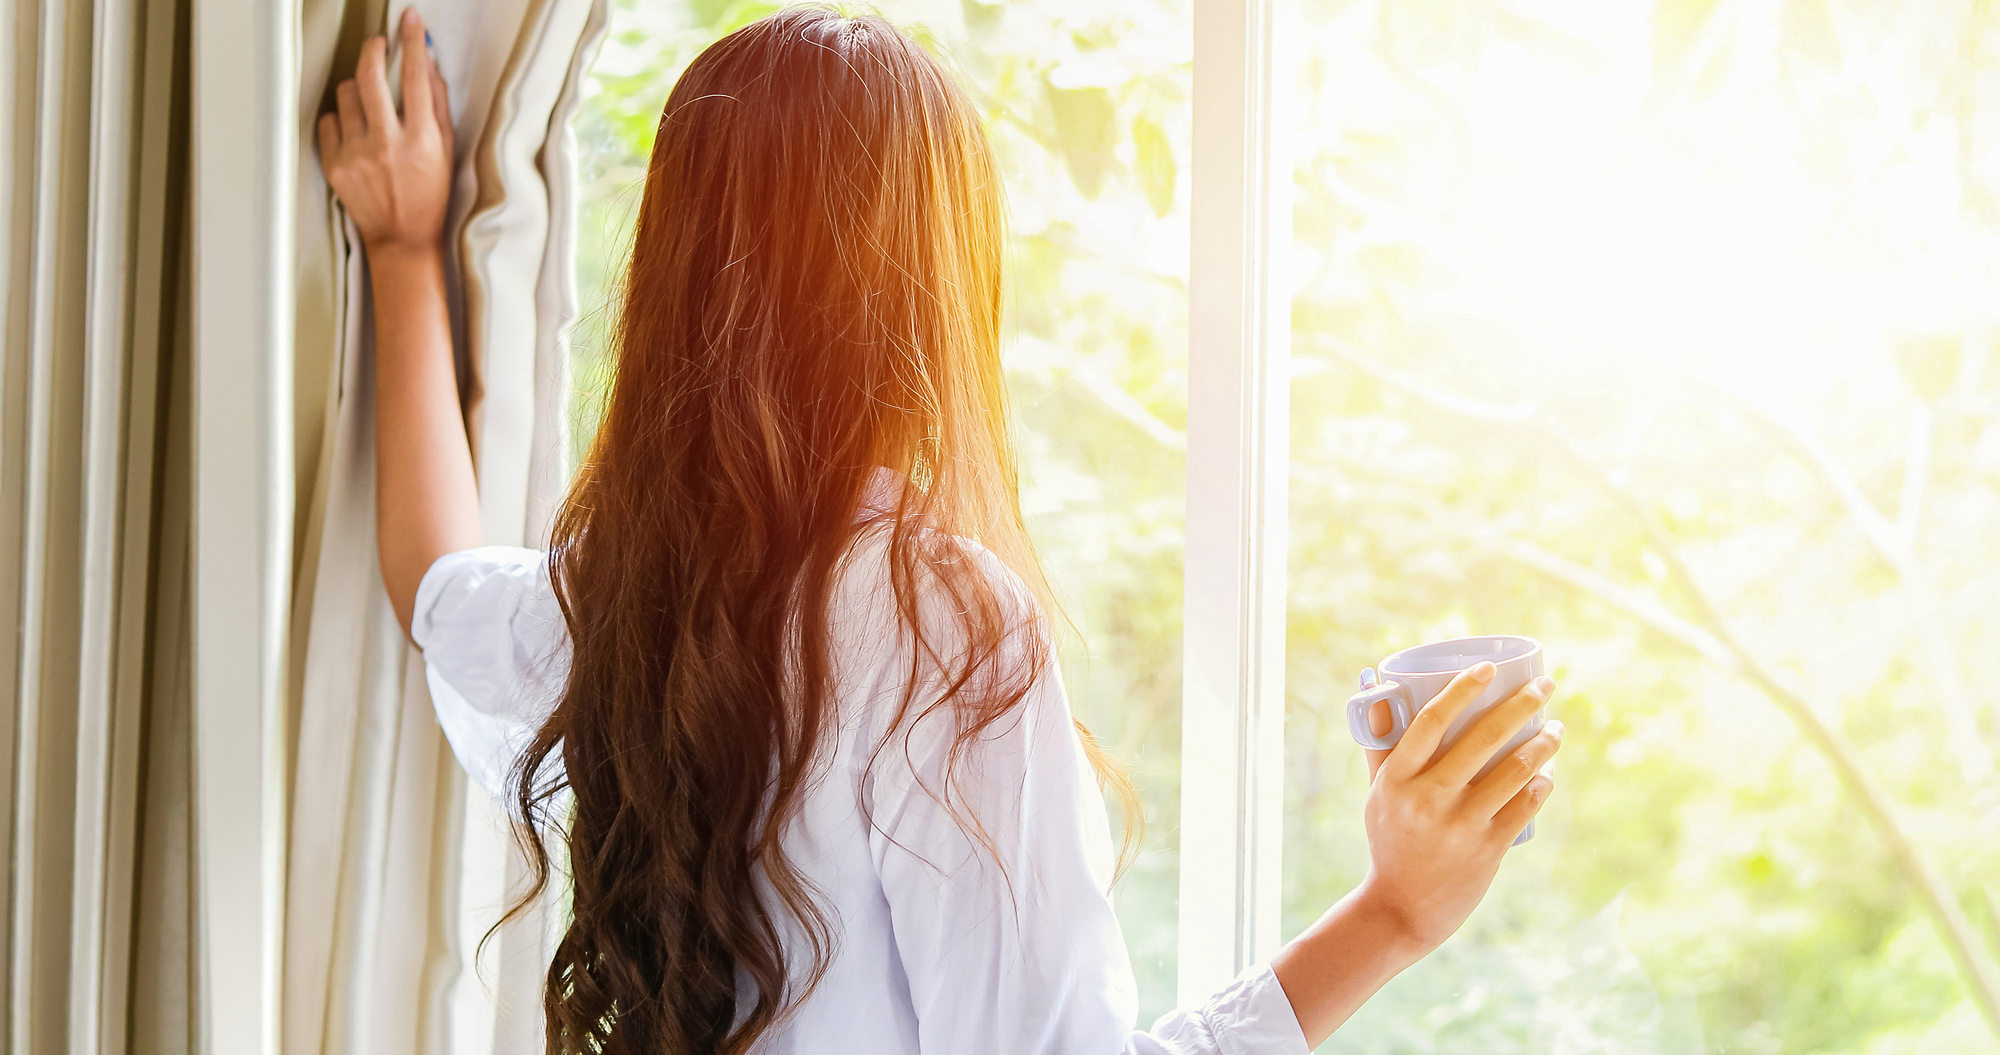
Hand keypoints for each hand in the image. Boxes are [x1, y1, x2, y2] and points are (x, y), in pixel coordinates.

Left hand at [318, 10, 452, 254]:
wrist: (402, 237)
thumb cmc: (429, 195)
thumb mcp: (445, 149)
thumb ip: (436, 104)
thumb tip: (427, 64)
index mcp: (421, 140)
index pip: (416, 77)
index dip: (412, 42)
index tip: (410, 22)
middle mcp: (387, 144)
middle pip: (370, 76)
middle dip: (374, 50)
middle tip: (380, 46)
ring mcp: (357, 155)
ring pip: (346, 94)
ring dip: (358, 89)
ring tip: (370, 104)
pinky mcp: (335, 164)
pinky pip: (330, 120)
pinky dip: (342, 119)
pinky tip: (356, 131)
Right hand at [1354, 662, 1561, 952]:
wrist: (1401, 908)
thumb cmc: (1390, 842)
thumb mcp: (1377, 796)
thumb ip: (1382, 751)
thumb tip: (1383, 699)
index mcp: (1396, 779)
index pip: (1430, 721)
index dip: (1462, 689)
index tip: (1488, 668)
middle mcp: (1428, 798)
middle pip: (1483, 737)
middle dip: (1521, 704)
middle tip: (1545, 686)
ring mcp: (1460, 823)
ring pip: (1515, 769)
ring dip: (1543, 743)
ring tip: (1555, 730)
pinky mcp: (1487, 847)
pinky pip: (1525, 804)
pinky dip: (1542, 784)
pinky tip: (1549, 773)